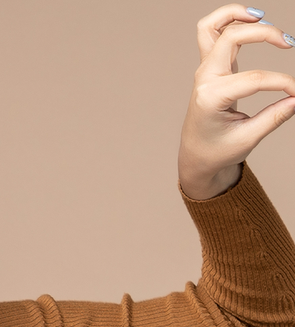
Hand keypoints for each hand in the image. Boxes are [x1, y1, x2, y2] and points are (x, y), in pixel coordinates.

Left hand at [178, 4, 294, 198]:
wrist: (195, 157)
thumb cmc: (217, 151)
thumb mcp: (247, 139)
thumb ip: (274, 117)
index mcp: (210, 99)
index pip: (254, 78)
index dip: (282, 82)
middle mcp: (204, 80)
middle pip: (230, 37)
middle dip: (263, 33)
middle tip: (289, 43)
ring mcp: (205, 72)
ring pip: (211, 27)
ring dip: (236, 14)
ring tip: (261, 16)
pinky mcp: (211, 68)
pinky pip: (213, 33)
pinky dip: (230, 20)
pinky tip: (254, 20)